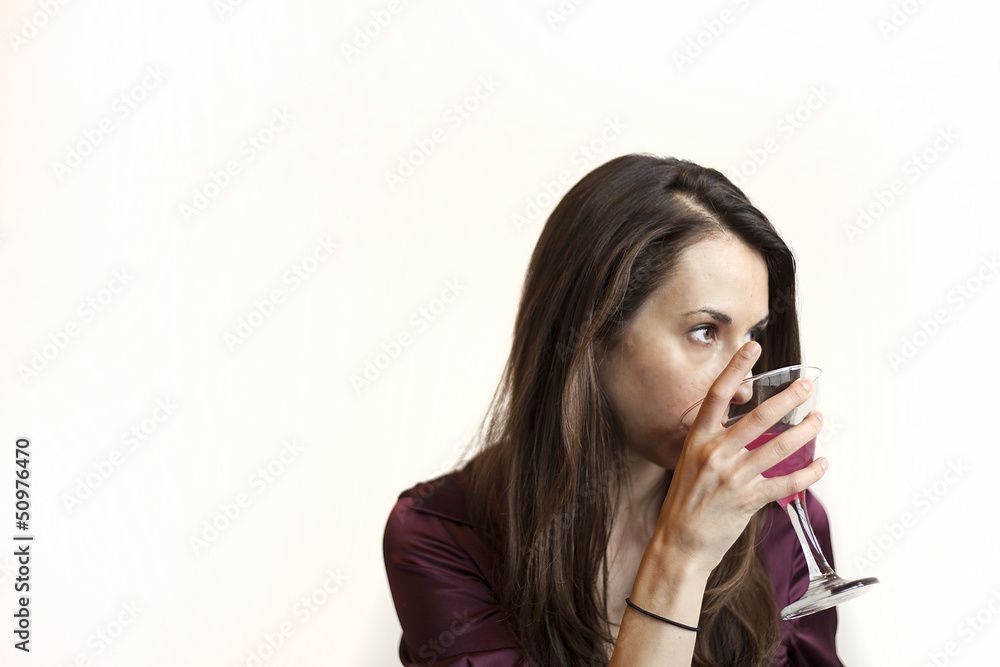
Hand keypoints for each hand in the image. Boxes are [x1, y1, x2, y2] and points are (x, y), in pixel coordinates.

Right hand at [651, 341, 826, 575]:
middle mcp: (714, 454)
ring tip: (820, 419)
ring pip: (778, 447)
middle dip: (788, 398)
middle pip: (758, 418)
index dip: (736, 369)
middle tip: (808, 385)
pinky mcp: (747, 501)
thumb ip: (713, 442)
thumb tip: (742, 426)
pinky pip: (785, 483)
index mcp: (697, 439)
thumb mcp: (689, 463)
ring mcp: (731, 478)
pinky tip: (821, 463)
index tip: (754, 347)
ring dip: (804, 431)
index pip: (717, 395)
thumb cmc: (686, 501)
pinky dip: (808, 473)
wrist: (678, 543)